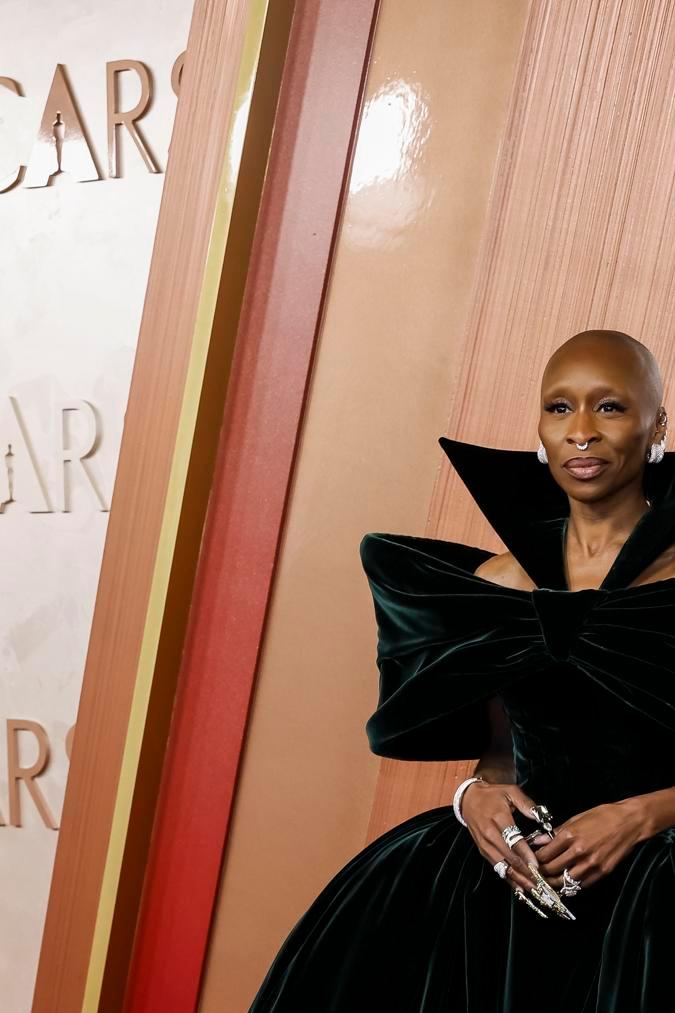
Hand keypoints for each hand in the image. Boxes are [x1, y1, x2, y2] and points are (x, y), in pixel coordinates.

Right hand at [460, 779, 571, 916]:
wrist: (469, 800)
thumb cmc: (493, 795)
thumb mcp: (511, 791)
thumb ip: (527, 804)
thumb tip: (543, 817)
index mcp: (498, 818)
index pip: (513, 840)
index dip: (525, 854)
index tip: (538, 866)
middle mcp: (489, 834)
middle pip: (509, 857)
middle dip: (526, 872)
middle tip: (542, 884)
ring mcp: (485, 845)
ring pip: (503, 866)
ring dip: (519, 880)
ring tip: (534, 891)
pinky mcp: (483, 852)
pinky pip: (497, 868)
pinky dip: (509, 880)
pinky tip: (520, 889)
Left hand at [530, 800, 643, 889]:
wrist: (628, 822)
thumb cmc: (602, 816)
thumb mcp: (575, 818)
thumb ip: (556, 832)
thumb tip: (538, 840)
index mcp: (570, 835)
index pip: (545, 854)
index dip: (535, 860)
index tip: (532, 860)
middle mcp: (579, 851)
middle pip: (552, 870)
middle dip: (542, 873)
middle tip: (537, 873)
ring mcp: (591, 864)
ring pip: (565, 881)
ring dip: (554, 882)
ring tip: (549, 880)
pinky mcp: (602, 872)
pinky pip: (581, 884)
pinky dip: (572, 885)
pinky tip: (566, 881)